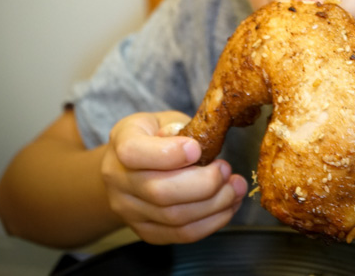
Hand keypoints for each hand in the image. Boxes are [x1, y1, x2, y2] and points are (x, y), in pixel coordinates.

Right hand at [101, 111, 247, 243]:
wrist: (128, 168)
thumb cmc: (153, 138)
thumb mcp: (163, 120)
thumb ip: (180, 128)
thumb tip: (202, 142)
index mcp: (122, 143)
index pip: (134, 153)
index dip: (169, 154)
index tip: (197, 149)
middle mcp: (119, 180)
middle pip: (160, 192)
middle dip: (204, 183)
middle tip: (226, 170)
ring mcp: (129, 210)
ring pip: (175, 217)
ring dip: (215, 204)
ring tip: (235, 188)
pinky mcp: (146, 231)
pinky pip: (181, 234)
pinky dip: (212, 222)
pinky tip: (228, 205)